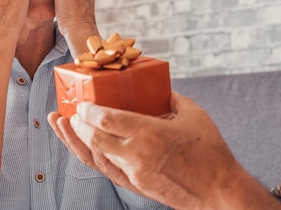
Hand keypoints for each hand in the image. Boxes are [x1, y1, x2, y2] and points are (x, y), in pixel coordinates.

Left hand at [48, 92, 241, 209]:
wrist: (218, 191)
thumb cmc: (210, 152)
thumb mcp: (193, 115)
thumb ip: (171, 98)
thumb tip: (158, 88)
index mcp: (149, 134)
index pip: (106, 120)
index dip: (88, 111)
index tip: (81, 103)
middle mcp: (136, 155)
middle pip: (94, 138)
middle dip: (78, 124)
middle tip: (70, 112)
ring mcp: (134, 173)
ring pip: (95, 156)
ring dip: (76, 141)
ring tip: (63, 127)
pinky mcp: (136, 186)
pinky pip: (106, 169)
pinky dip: (91, 156)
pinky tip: (84, 147)